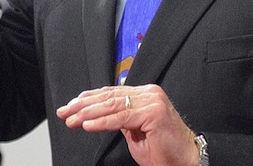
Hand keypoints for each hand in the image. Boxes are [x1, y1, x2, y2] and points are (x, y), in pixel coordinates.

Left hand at [56, 84, 198, 165]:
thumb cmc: (162, 149)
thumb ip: (119, 118)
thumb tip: (96, 114)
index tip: (70, 106)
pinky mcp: (154, 113)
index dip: (88, 99)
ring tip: (72, 119)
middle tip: (65, 112)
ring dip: (88, 113)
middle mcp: (149, 93)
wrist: (186, 161)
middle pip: (109, 96)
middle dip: (83, 105)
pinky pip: (121, 117)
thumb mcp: (134, 130)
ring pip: (113, 104)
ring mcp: (152, 101)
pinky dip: (102, 122)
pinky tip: (87, 125)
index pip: (111, 93)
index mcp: (144, 94)